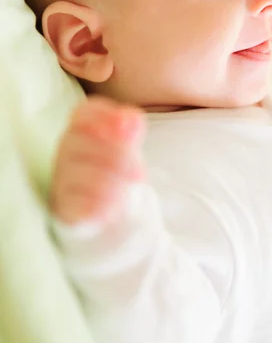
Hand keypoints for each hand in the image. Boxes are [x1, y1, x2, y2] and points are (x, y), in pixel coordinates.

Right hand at [50, 96, 145, 224]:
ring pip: (76, 174)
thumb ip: (130, 132)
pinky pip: (75, 205)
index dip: (105, 117)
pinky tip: (115, 210)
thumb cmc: (119, 184)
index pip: (82, 114)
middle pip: (78, 142)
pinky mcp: (63, 214)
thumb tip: (131, 118)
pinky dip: (100, 205)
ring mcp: (60, 185)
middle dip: (116, 155)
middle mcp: (64, 157)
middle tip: (140, 176)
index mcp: (80, 136)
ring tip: (130, 193)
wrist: (116, 229)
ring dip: (112, 182)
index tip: (132, 131)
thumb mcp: (128, 153)